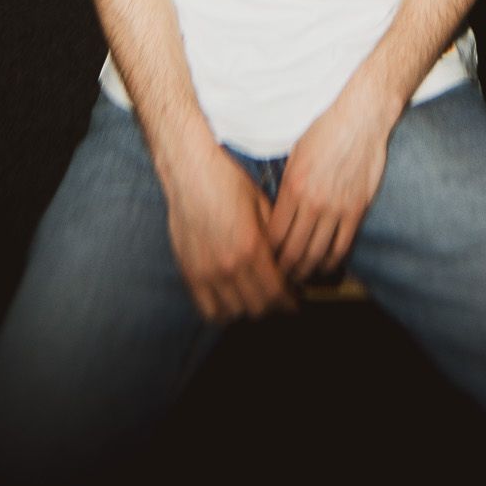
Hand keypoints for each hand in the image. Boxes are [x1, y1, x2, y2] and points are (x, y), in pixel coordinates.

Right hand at [165, 141, 294, 320]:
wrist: (192, 173)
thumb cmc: (228, 183)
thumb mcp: (261, 205)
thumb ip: (274, 237)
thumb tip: (286, 260)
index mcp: (252, 248)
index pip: (276, 291)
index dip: (289, 302)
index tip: (294, 301)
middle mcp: (229, 266)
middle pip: (257, 307)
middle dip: (273, 306)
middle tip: (279, 299)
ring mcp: (207, 273)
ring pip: (234, 312)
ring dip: (248, 309)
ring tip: (256, 299)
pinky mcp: (190, 273)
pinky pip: (208, 309)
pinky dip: (223, 312)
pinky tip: (231, 302)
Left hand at [268, 88, 391, 284]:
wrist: (360, 117)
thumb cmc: (324, 131)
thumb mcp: (295, 156)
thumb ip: (287, 187)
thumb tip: (277, 213)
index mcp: (293, 188)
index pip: (274, 236)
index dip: (267, 256)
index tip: (264, 263)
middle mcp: (312, 202)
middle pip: (293, 252)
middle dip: (283, 271)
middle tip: (279, 280)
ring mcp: (336, 208)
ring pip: (317, 255)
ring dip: (306, 272)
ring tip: (299, 278)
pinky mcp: (356, 210)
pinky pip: (342, 246)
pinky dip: (332, 263)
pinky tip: (325, 267)